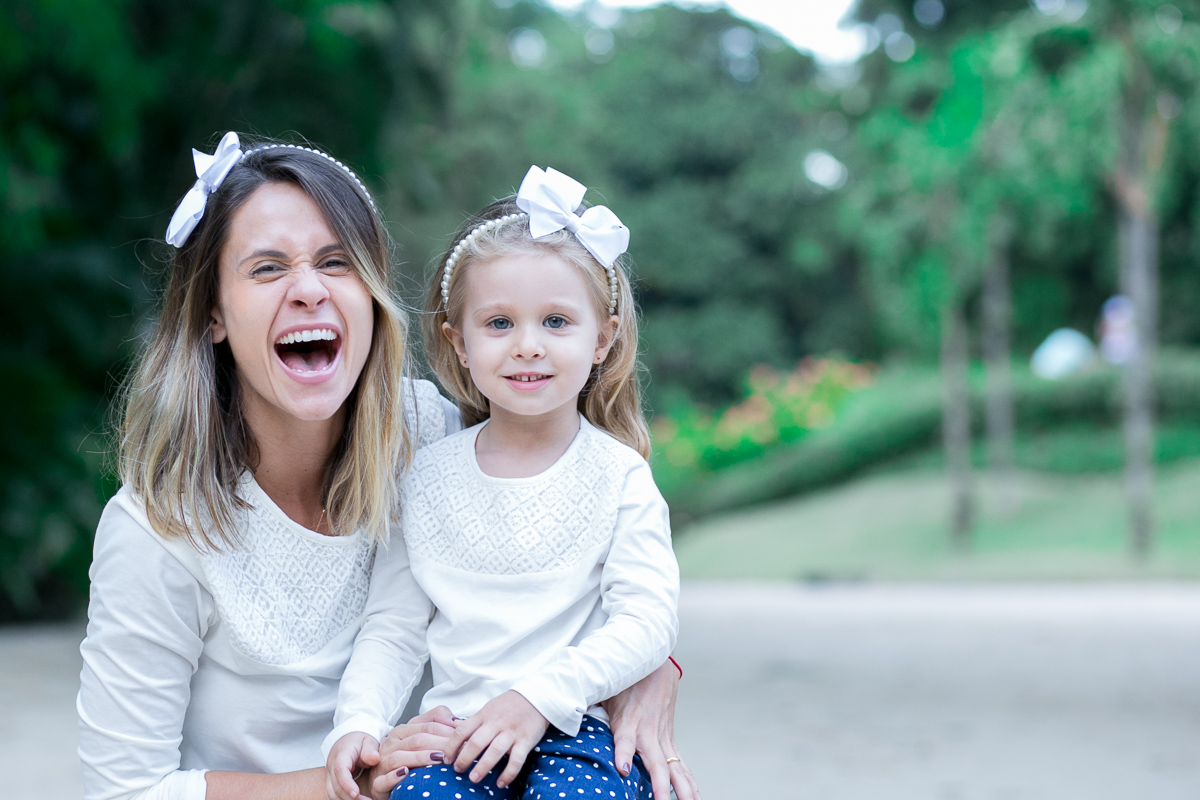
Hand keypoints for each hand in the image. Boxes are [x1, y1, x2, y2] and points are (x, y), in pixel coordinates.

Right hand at [326, 732, 379, 799]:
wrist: (347, 740)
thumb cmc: (359, 741)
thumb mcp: (368, 741)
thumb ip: (370, 750)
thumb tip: (374, 758)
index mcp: (341, 755)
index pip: (340, 770)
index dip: (347, 783)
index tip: (356, 793)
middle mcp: (332, 767)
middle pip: (336, 786)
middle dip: (350, 798)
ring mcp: (330, 776)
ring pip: (332, 794)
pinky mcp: (331, 783)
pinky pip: (332, 795)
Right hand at [367, 706, 459, 799]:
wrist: (383, 782)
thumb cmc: (406, 759)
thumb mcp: (419, 737)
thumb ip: (436, 723)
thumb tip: (455, 721)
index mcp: (402, 731)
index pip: (428, 726)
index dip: (448, 731)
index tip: (465, 738)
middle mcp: (391, 745)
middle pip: (416, 740)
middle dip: (440, 744)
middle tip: (459, 751)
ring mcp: (382, 764)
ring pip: (399, 757)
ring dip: (420, 758)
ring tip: (439, 760)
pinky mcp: (377, 783)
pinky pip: (383, 779)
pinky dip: (394, 777)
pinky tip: (406, 773)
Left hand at [442, 691, 548, 787]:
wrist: (537, 697)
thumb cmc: (510, 705)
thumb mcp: (489, 708)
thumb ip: (475, 721)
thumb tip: (454, 731)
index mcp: (484, 715)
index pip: (462, 731)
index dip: (451, 746)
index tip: (446, 759)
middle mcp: (496, 723)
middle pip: (476, 742)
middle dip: (464, 758)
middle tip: (458, 770)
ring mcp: (511, 732)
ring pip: (495, 751)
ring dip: (483, 766)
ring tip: (473, 779)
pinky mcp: (526, 740)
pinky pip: (516, 759)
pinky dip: (508, 773)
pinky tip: (501, 783)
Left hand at [602, 659, 699, 799]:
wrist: (656, 662)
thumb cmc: (628, 678)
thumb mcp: (605, 688)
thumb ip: (588, 701)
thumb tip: (563, 707)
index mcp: (629, 720)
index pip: (626, 739)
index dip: (623, 753)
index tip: (622, 769)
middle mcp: (649, 731)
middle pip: (656, 762)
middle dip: (660, 785)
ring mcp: (662, 737)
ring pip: (674, 767)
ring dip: (683, 789)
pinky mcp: (669, 739)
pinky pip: (681, 764)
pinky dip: (689, 782)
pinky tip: (694, 796)